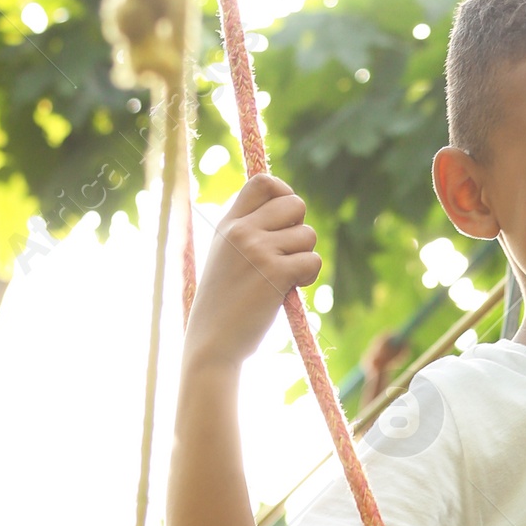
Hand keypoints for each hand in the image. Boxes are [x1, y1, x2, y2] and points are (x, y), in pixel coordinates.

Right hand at [188, 174, 320, 364]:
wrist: (212, 343)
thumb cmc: (222, 306)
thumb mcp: (225, 258)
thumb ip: (248, 233)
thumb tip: (287, 212)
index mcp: (227, 224)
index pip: (262, 182)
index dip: (284, 192)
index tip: (287, 215)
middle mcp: (242, 231)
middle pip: (295, 203)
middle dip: (300, 228)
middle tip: (288, 254)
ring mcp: (258, 250)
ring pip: (308, 235)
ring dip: (305, 257)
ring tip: (284, 278)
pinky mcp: (276, 272)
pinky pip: (313, 261)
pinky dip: (308, 276)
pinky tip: (291, 289)